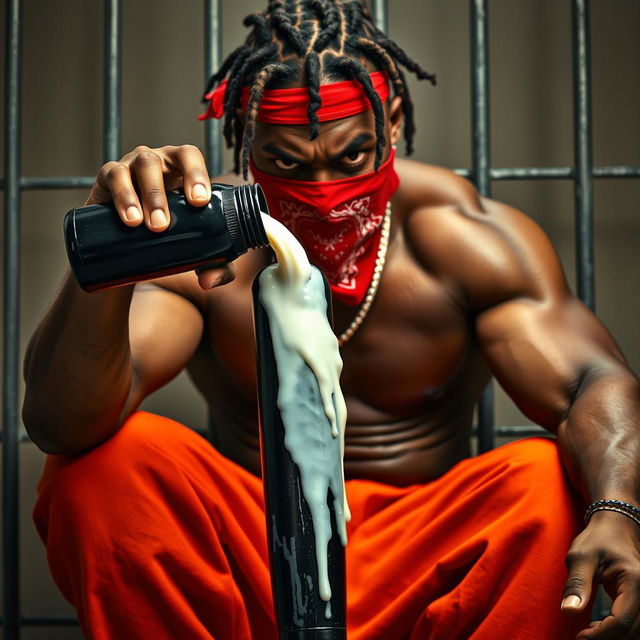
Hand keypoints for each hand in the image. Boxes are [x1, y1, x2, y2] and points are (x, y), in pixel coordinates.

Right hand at [85, 144, 232, 289]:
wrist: (131, 244)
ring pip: (138, 166)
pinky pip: (113, 175)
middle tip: (161, 226)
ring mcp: (132, 165)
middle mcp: (158, 162)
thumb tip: (209, 282)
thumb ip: (214, 266)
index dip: (196, 173)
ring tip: (140, 224)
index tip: (198, 201)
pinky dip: (120, 194)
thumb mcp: (195, 250)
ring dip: (140, 194)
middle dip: (160, 193)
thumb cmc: (172, 236)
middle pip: (159, 163)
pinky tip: (126, 217)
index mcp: (182, 169)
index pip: (190, 156)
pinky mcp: (109, 176)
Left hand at [562, 510, 639, 638]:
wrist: (613, 527)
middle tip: (582, 637)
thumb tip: (569, 611)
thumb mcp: (581, 556)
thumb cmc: (596, 539)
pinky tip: (599, 627)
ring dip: (614, 635)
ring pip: (636, 629)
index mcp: (634, 582)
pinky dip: (619, 630)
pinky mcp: (639, 599)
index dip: (601, 634)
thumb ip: (577, 584)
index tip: (580, 637)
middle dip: (607, 637)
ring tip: (589, 632)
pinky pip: (634, 622)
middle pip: (632, 630)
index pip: (622, 621)